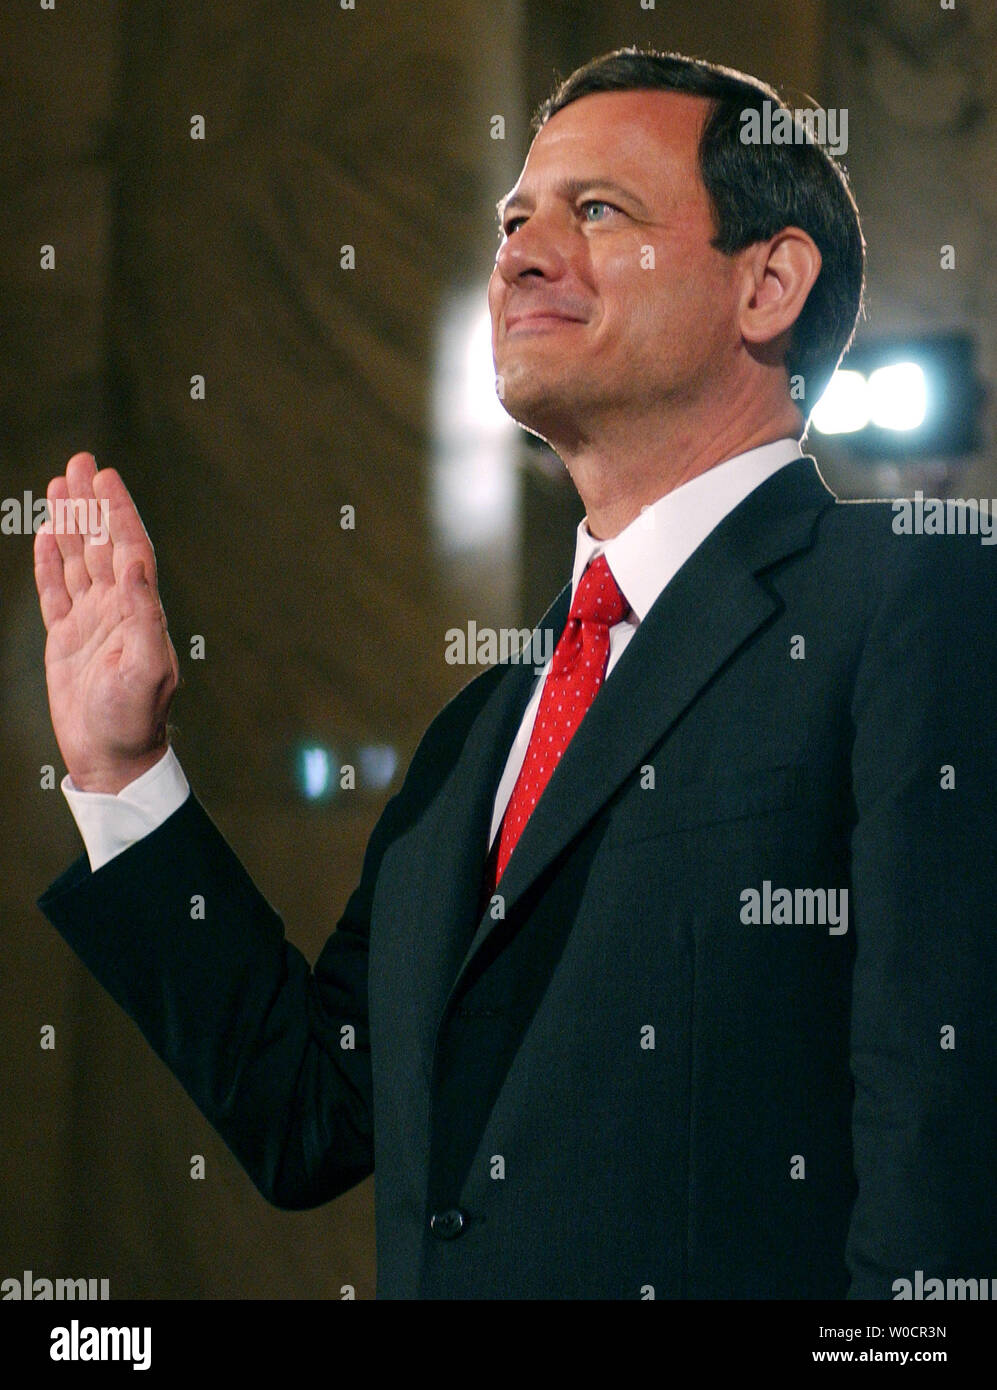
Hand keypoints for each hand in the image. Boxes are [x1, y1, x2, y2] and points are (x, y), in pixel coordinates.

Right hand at [33, 452, 179, 793]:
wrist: (113, 758)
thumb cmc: (135, 720)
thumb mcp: (146, 668)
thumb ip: (144, 615)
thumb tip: (138, 564)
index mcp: (141, 611)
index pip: (129, 548)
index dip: (118, 511)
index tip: (105, 477)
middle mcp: (118, 609)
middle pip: (102, 543)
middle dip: (91, 503)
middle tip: (80, 461)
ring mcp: (91, 621)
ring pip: (78, 559)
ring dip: (71, 522)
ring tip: (60, 484)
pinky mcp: (67, 638)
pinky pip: (55, 590)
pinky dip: (50, 561)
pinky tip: (48, 534)